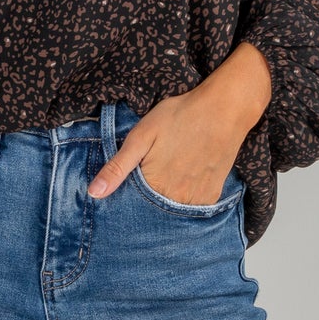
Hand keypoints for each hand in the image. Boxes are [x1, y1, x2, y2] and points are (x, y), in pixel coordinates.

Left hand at [88, 43, 270, 205]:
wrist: (224, 109)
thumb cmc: (179, 116)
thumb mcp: (141, 136)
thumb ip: (117, 167)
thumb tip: (93, 193)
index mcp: (155, 187)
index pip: (133, 206)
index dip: (129, 195)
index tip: (133, 179)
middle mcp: (177, 199)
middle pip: (154, 210)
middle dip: (148, 200)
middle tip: (156, 168)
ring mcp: (197, 199)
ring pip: (174, 210)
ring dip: (168, 199)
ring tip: (170, 172)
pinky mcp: (213, 194)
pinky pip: (194, 206)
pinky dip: (186, 198)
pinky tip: (185, 177)